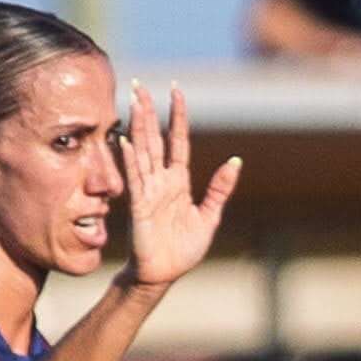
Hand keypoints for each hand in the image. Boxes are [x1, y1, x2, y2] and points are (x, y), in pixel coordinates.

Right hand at [112, 83, 242, 293]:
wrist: (164, 275)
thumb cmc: (184, 249)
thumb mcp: (209, 216)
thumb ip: (220, 189)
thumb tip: (236, 160)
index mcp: (178, 182)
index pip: (177, 141)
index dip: (177, 117)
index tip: (176, 92)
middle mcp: (161, 181)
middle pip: (154, 139)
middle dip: (148, 112)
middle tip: (140, 86)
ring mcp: (148, 191)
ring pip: (143, 152)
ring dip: (138, 127)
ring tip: (134, 101)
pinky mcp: (139, 206)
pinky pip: (135, 180)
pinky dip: (130, 160)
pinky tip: (125, 141)